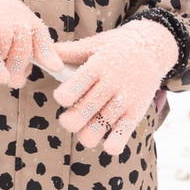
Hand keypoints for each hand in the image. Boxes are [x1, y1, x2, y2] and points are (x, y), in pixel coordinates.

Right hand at [0, 0, 68, 89]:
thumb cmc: (1, 19)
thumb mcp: (21, 29)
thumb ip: (31, 53)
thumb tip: (29, 79)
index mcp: (32, 24)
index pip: (42, 43)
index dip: (48, 56)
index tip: (56, 67)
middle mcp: (20, 23)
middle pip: (23, 58)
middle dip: (16, 73)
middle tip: (10, 77)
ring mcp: (2, 27)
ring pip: (5, 60)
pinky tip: (0, 78)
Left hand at [52, 21, 178, 154]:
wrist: (152, 49)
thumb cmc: (114, 48)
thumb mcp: (91, 45)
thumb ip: (65, 53)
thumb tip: (37, 54)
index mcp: (97, 67)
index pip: (71, 90)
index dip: (63, 97)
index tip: (64, 97)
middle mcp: (111, 84)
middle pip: (81, 114)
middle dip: (69, 121)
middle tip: (69, 118)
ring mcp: (125, 100)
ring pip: (97, 129)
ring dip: (86, 134)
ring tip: (86, 128)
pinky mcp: (136, 113)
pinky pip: (121, 137)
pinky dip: (111, 145)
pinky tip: (105, 141)